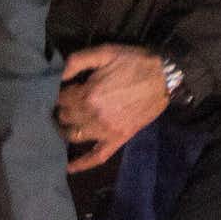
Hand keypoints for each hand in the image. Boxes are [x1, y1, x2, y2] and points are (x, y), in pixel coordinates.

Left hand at [56, 43, 169, 172]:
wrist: (165, 78)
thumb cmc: (134, 62)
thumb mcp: (104, 52)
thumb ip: (77, 61)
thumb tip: (55, 74)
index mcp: (88, 95)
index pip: (60, 99)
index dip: (58, 92)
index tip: (61, 88)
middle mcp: (94, 116)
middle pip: (64, 117)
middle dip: (61, 109)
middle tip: (62, 104)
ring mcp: (106, 131)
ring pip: (73, 136)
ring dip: (65, 130)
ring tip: (63, 123)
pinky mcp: (118, 140)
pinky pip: (97, 157)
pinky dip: (81, 164)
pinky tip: (68, 166)